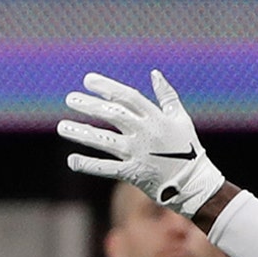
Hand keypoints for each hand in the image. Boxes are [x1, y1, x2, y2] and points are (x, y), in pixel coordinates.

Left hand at [58, 70, 226, 217]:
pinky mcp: (133, 173)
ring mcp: (138, 154)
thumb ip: (167, 96)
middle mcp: (145, 134)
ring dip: (81, 133)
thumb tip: (155, 73)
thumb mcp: (181, 119)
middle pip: (113, 115)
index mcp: (157, 119)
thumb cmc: (188, 149)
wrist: (195, 183)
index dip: (107, 88)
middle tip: (70, 99)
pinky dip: (88, 165)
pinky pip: (106, 168)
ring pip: (104, 141)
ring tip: (62, 127)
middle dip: (89, 105)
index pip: (128, 97)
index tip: (88, 80)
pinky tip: (72, 160)